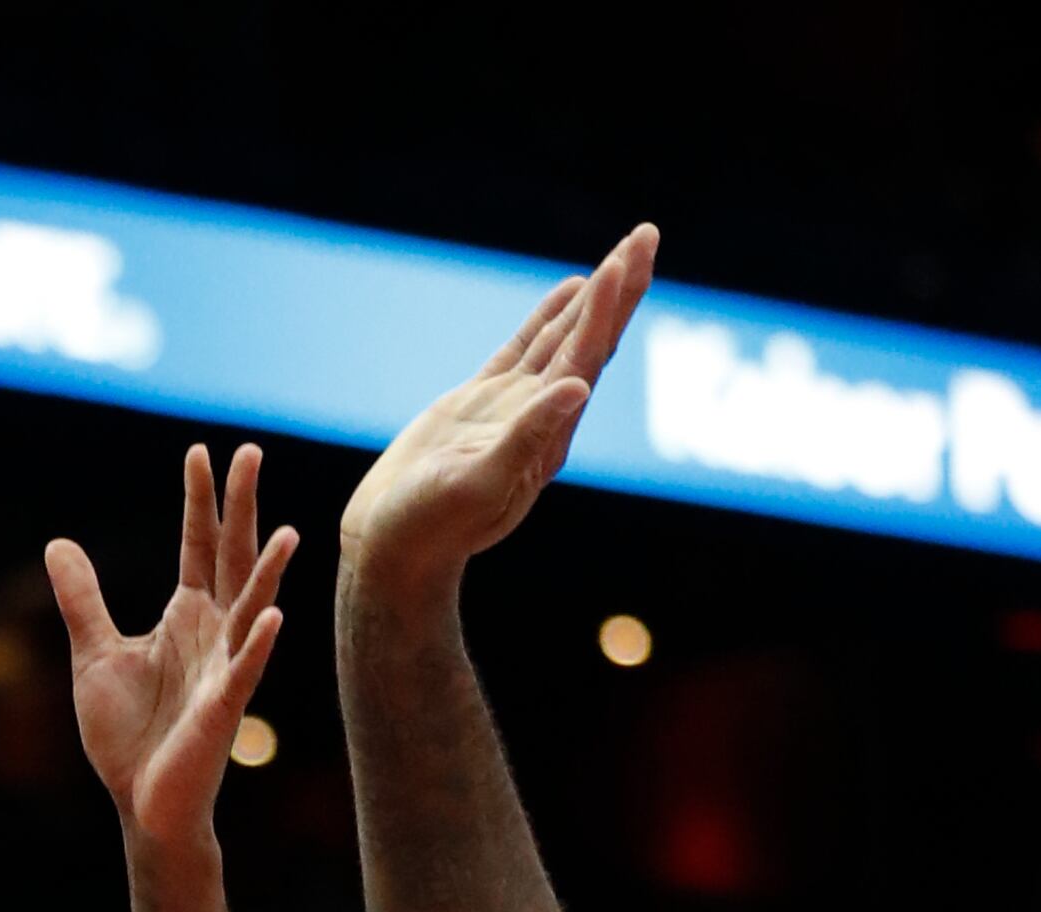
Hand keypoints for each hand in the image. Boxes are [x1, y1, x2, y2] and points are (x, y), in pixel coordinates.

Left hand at [47, 442, 296, 845]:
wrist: (141, 802)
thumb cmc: (128, 734)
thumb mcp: (93, 653)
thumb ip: (82, 599)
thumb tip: (58, 543)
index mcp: (187, 617)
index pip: (199, 546)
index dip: (200, 501)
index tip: (201, 452)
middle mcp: (214, 634)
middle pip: (231, 559)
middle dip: (240, 509)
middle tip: (250, 452)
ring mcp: (224, 669)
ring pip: (251, 610)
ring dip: (267, 573)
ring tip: (286, 530)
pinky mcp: (223, 710)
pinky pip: (244, 671)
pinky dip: (256, 644)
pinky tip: (272, 616)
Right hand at [341, 224, 656, 588]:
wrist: (394, 549)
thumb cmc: (430, 527)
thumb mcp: (479, 485)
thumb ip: (526, 438)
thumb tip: (577, 388)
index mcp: (549, 432)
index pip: (588, 353)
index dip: (610, 304)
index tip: (628, 255)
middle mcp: (542, 416)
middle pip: (591, 337)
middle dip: (619, 286)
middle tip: (646, 233)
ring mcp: (514, 408)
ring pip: (563, 338)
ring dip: (594, 297)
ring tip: (622, 254)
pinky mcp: (481, 405)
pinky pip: (524, 350)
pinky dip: (548, 318)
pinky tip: (568, 291)